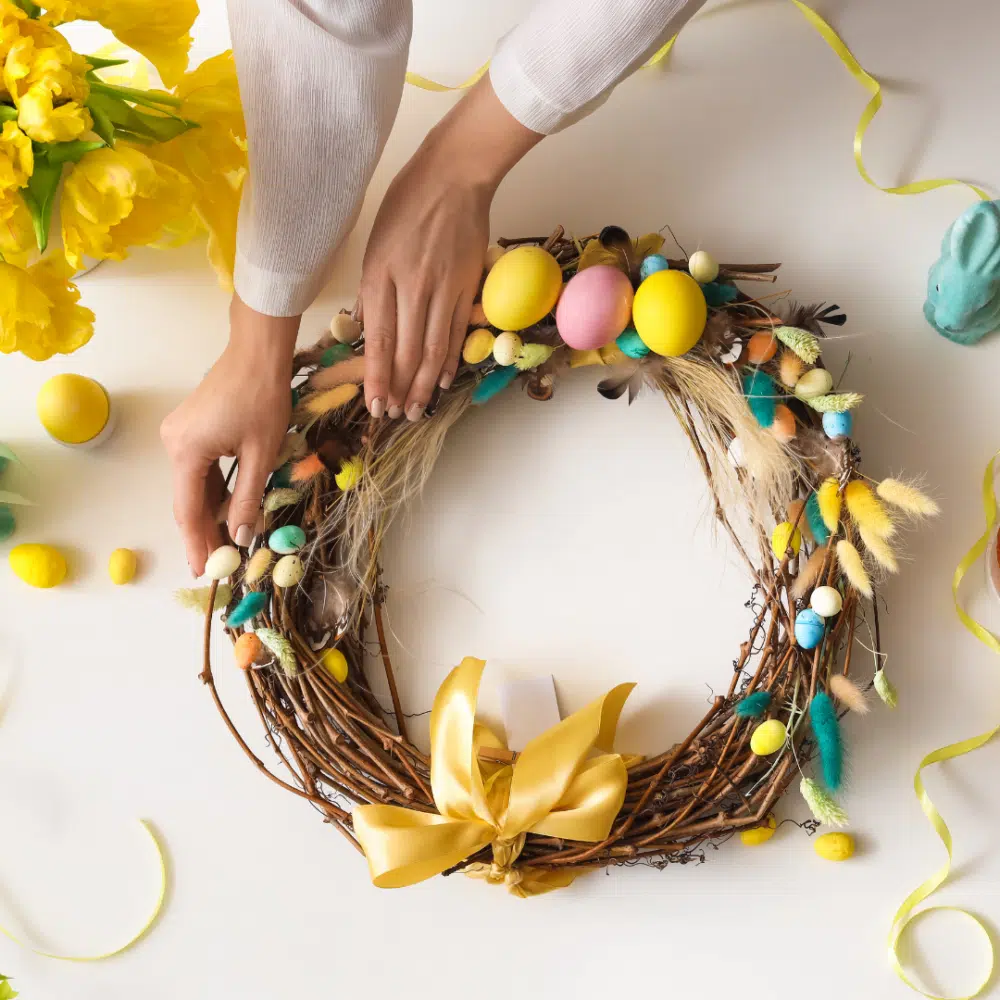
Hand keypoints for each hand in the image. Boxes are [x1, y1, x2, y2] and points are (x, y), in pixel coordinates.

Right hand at [161, 296, 297, 575]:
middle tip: (218, 565)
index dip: (197, 543)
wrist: (257, 351)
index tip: (205, 571)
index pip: (188, 509)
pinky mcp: (190, 426)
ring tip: (225, 544)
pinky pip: (199, 467)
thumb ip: (248, 498)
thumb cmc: (263, 398)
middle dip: (203, 532)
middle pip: (187, 499)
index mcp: (187, 451)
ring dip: (209, 512)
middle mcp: (174, 443)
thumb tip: (241, 537)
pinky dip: (212, 489)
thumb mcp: (261, 454)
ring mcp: (179, 433)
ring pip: (194, 484)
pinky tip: (225, 509)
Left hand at [361, 77, 542, 419]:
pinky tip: (444, 380)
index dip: (378, 378)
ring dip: (424, 385)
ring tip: (418, 408)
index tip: (376, 405)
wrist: (454, 176)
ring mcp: (441, 290)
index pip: (379, 341)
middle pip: (406, 353)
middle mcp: (410, 288)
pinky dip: (450, 361)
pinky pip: (456, 333)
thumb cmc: (407, 203)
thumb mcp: (374, 242)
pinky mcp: (466, 287)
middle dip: (401, 389)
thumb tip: (364, 327)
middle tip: (397, 415)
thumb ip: (371, 289)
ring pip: (432, 349)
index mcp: (380, 276)